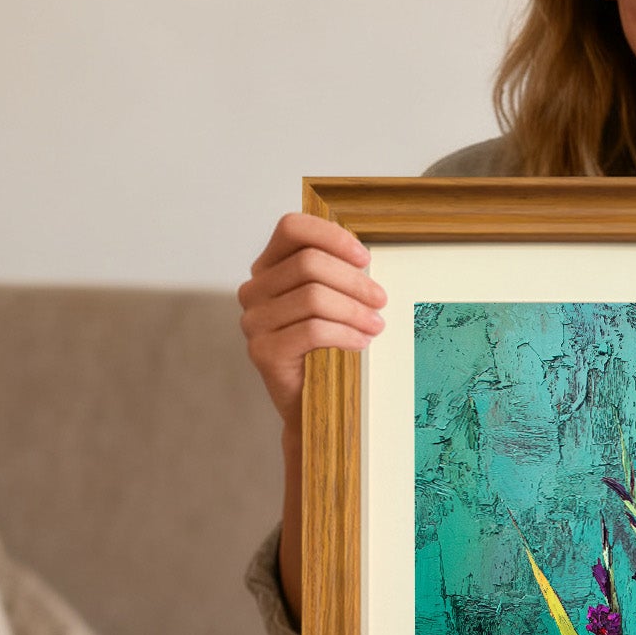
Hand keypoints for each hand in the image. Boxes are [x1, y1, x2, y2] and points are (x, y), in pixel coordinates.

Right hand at [236, 213, 386, 437]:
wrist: (310, 406)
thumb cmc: (324, 350)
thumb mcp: (329, 304)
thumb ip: (335, 275)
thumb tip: (363, 259)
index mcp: (268, 268)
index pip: (292, 228)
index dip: (331, 236)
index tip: (365, 257)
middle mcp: (254, 291)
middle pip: (308, 263)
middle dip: (354, 281)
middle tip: (381, 299)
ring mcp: (254, 321)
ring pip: (313, 297)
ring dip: (354, 310)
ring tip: (377, 324)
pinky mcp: (263, 351)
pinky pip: (312, 330)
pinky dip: (345, 333)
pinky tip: (362, 342)